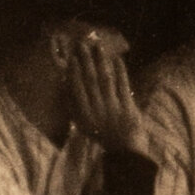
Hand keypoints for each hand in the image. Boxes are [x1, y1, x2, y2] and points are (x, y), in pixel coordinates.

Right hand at [65, 29, 148, 154]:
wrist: (124, 150)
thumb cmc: (101, 135)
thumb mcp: (82, 124)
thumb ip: (74, 107)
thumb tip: (65, 85)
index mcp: (84, 114)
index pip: (77, 88)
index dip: (74, 71)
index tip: (71, 56)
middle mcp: (97, 109)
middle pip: (90, 80)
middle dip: (86, 61)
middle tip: (82, 44)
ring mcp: (113, 107)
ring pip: (106, 80)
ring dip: (102, 61)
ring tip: (98, 46)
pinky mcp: (128, 106)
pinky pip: (123, 86)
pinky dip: (120, 72)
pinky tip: (117, 59)